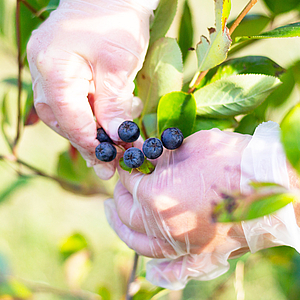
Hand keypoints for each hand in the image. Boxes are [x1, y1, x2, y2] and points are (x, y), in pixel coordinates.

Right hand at [27, 0, 156, 178]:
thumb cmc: (116, 20)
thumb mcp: (118, 65)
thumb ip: (113, 104)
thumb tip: (114, 137)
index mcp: (54, 68)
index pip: (70, 118)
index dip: (91, 143)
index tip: (110, 160)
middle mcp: (45, 74)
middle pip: (65, 122)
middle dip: (91, 144)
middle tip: (111, 164)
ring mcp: (50, 74)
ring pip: (68, 117)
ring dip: (93, 132)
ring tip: (116, 144)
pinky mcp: (62, 75)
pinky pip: (73, 105)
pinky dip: (92, 118)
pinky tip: (108, 124)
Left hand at [105, 129, 251, 288]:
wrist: (273, 188)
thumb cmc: (234, 161)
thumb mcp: (192, 147)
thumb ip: (163, 154)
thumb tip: (147, 156)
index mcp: (156, 196)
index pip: (129, 180)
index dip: (127, 167)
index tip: (129, 161)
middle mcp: (161, 226)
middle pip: (126, 210)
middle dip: (120, 192)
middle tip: (120, 184)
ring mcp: (178, 245)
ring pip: (136, 240)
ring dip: (121, 223)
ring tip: (113, 210)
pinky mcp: (196, 256)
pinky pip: (163, 263)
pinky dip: (148, 256)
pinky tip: (141, 249)